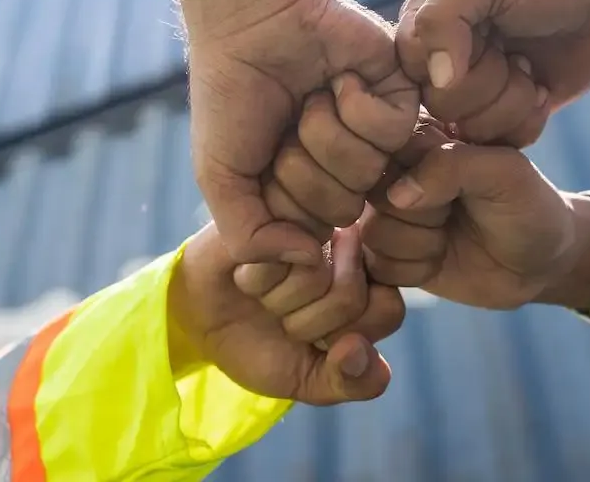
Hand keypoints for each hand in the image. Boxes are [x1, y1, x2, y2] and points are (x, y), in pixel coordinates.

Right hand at [170, 222, 404, 404]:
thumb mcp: (307, 379)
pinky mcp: (275, 209)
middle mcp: (351, 249)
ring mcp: (314, 223)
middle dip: (306, 324)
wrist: (200, 318)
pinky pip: (277, 254)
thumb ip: (351, 381)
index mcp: (373, 286)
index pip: (389, 311)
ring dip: (277, 300)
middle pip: (351, 294)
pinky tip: (246, 271)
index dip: (345, 337)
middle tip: (283, 315)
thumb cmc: (261, 344)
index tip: (316, 341)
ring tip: (264, 292)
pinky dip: (255, 278)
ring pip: (314, 275)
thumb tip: (358, 351)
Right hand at [189, 0, 418, 265]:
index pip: (312, 239)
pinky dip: (355, 105)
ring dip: (327, 131)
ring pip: (370, 172)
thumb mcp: (222, 178)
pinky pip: (394, 132)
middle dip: (302, 166)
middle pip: (344, 210)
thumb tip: (307, 261)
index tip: (261, 164)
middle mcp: (349, 172)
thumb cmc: (231, 95)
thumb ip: (249, 237)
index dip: (281, 204)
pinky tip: (338, 80)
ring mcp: (379, 138)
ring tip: (310, 98)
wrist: (250, 17)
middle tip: (286, 124)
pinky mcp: (404, 99)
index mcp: (311, 194)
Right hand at [360, 117, 589, 310]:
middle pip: (374, 195)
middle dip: (422, 215)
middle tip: (456, 212)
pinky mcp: (388, 253)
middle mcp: (397, 171)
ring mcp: (389, 213)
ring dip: (420, 244)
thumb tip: (398, 195)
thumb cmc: (528, 207)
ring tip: (450, 237)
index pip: (386, 147)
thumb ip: (454, 166)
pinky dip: (414, 270)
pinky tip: (439, 260)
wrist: (540, 263)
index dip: (417, 176)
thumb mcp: (506, 174)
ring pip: (373, 233)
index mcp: (421, 135)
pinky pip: (376, 265)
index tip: (455, 188)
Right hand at [396, 0, 589, 146]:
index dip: (449, 67)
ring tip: (529, 69)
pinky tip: (542, 89)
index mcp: (421, 27)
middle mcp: (440, 64)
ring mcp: (474, 95)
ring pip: (472, 131)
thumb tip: (437, 80)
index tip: (487, 36)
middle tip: (515, 54)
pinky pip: (503, 145)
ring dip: (512, 102)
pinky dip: (529, 121)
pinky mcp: (507, 117)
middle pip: (441, 107)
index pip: (410, 73)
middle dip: (488, 84)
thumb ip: (444, 17)